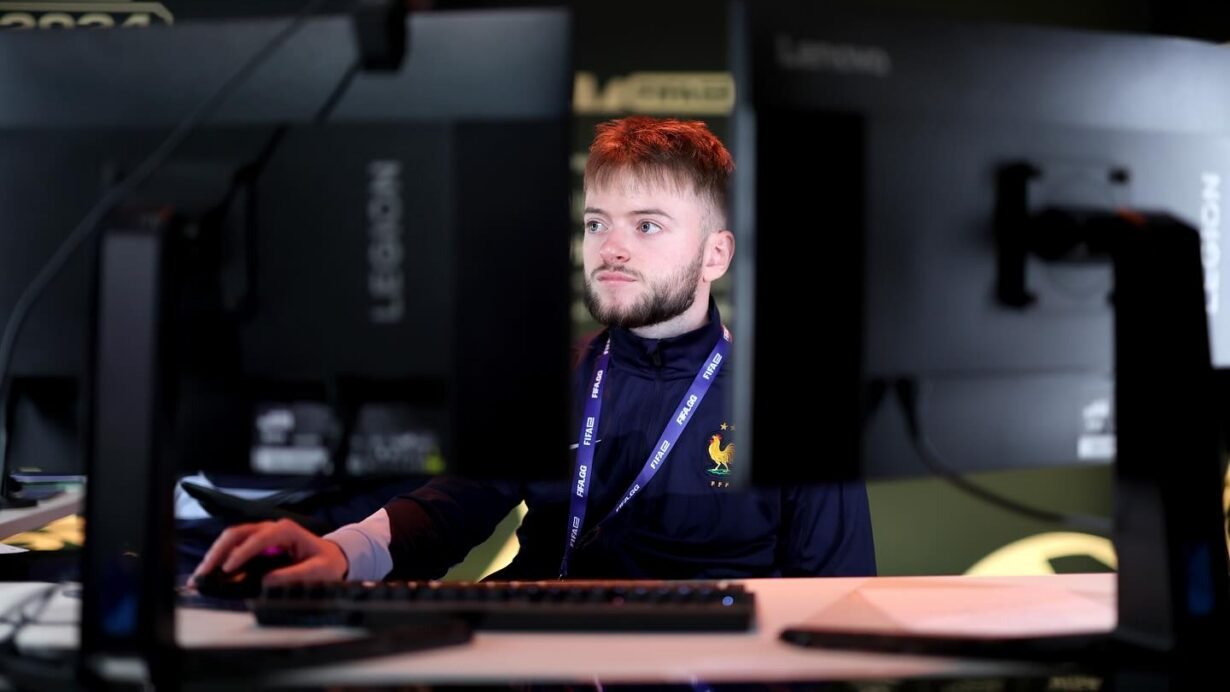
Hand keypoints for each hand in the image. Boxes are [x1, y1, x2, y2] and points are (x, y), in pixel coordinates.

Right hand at [188, 518, 348, 587]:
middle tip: (206, 571)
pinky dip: (220, 558)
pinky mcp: (257, 545)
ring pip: (232, 538)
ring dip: (215, 554)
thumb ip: (294, 575)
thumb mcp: (318, 570)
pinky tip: (210, 572)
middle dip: (220, 551)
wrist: (331, 558)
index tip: (228, 568)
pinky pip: (235, 547)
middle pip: (239, 533)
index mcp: (287, 531)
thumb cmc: (326, 562)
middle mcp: (272, 529)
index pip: (259, 538)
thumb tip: (267, 582)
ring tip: (202, 573)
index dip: (242, 552)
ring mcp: (263, 535)